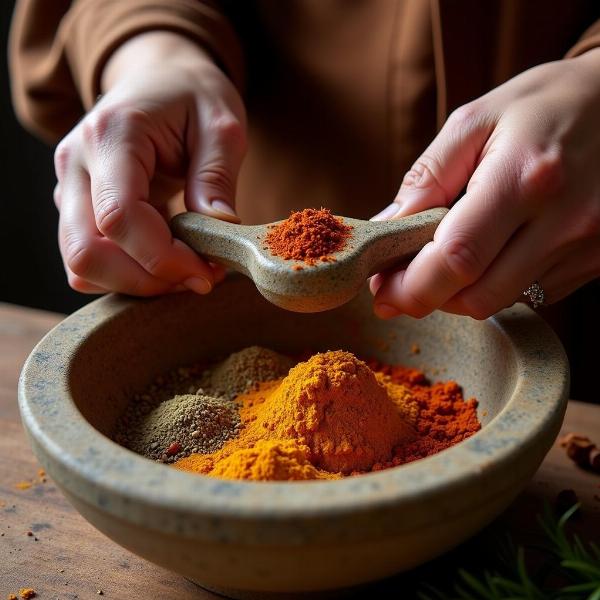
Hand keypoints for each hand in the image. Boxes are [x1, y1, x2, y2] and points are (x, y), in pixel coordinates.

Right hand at [53, 32, 245, 294]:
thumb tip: (220, 231)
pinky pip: (89, 263)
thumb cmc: (191, 95)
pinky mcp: (75, 210)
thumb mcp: (221, 124)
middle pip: (87, 253)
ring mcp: (68, 189)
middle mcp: (76, 165)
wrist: (158, 79)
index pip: (119, 217)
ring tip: (186, 271)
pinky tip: (165, 262)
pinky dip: (126, 276)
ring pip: (81, 267)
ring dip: (137, 284)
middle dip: (148, 281)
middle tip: (200, 278)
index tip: (208, 272)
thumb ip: (217, 177)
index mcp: (111, 135)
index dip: (163, 259)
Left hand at [371, 48, 599, 318]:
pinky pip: (530, 295)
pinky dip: (496, 285)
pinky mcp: (597, 261)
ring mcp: (587, 247)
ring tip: (447, 258)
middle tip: (403, 278)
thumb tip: (385, 231)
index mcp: (525, 178)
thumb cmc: (545, 105)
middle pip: (476, 296)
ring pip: (500, 302)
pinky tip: (492, 253)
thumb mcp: (475, 122)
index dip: (410, 286)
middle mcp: (564, 222)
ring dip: (459, 292)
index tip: (383, 288)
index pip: (456, 258)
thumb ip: (426, 179)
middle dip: (428, 296)